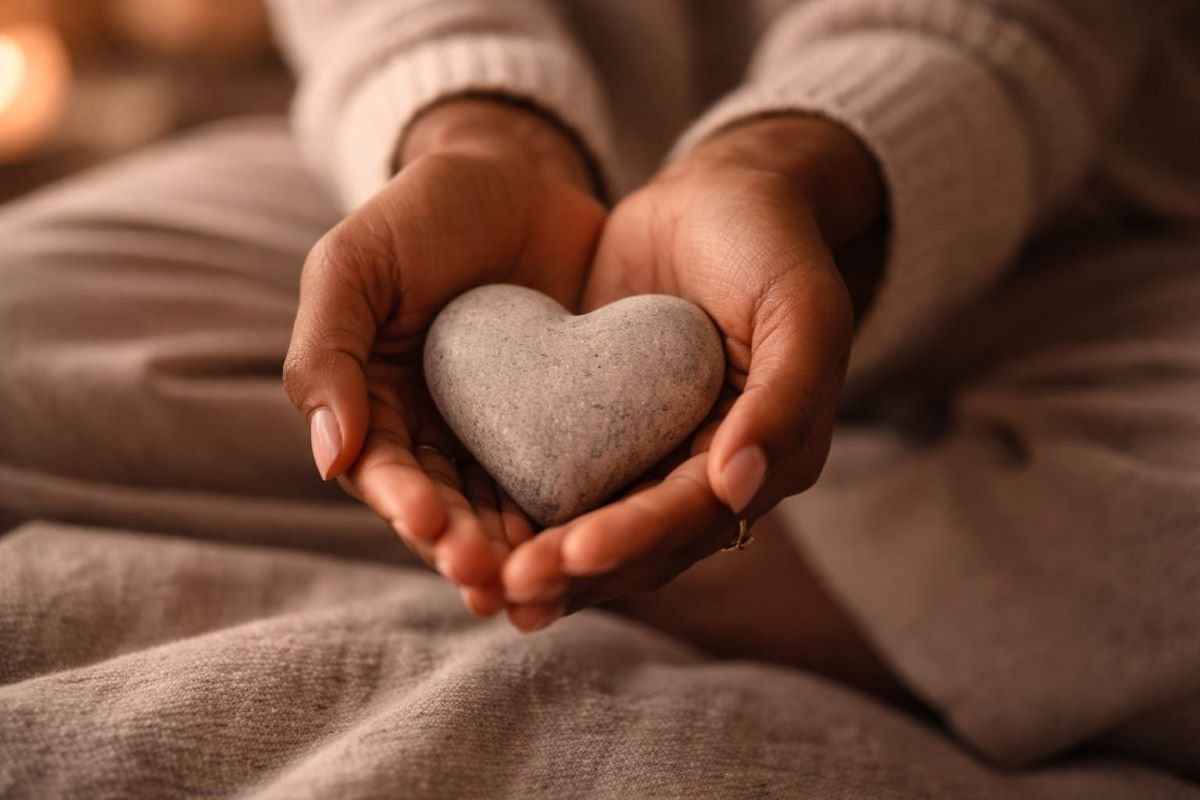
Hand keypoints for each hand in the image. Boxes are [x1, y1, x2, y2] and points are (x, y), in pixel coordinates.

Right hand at [283, 99, 605, 614]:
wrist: (517, 174)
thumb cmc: (422, 214)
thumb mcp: (354, 265)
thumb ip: (327, 353)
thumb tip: (331, 460)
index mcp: (378, 407)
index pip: (386, 472)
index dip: (404, 504)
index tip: (429, 525)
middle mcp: (440, 434)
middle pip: (450, 508)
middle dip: (465, 546)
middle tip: (489, 575)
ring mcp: (507, 434)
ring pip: (510, 508)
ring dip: (520, 550)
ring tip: (538, 578)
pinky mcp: (570, 423)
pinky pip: (572, 476)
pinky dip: (579, 512)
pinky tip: (596, 538)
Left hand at [500, 115, 883, 629]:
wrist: (718, 194)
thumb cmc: (772, 245)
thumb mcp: (801, 308)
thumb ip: (786, 397)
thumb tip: (735, 487)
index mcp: (767, 457)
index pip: (694, 516)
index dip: (634, 538)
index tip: (570, 553)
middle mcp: (709, 472)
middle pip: (641, 542)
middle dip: (577, 569)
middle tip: (511, 586)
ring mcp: (653, 452)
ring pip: (598, 524)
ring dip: (545, 559)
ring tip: (480, 583)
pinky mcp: (605, 426)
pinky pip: (564, 476)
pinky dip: (524, 505)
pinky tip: (467, 524)